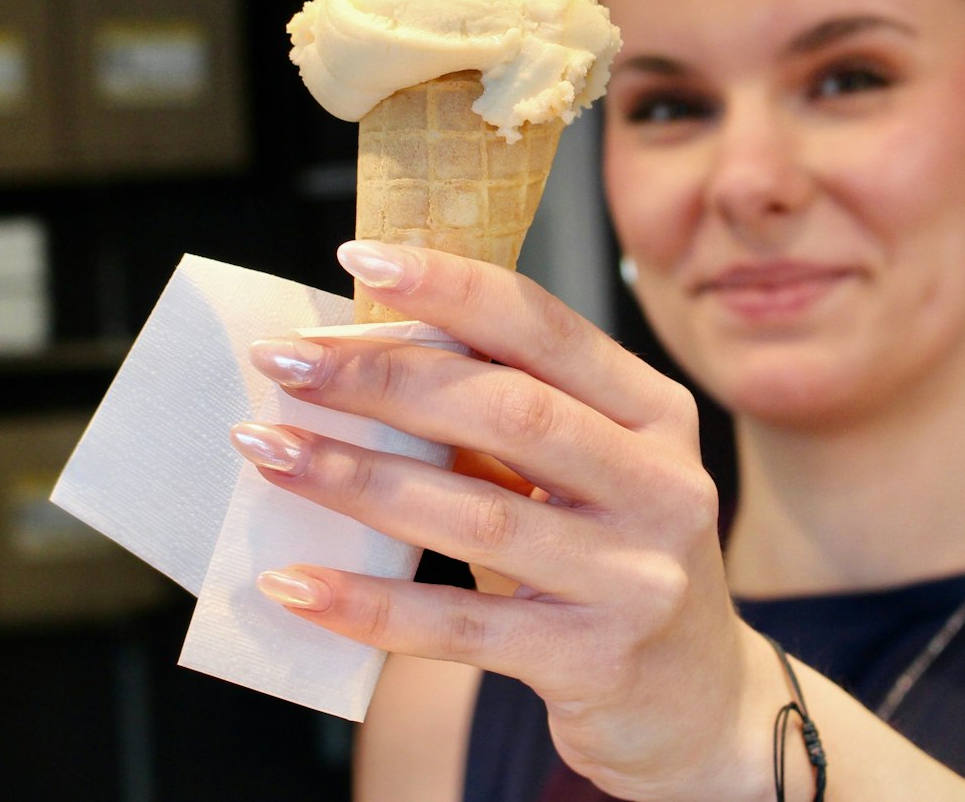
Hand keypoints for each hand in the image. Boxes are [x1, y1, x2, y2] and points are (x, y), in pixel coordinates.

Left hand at [232, 240, 763, 799]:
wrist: (696, 705)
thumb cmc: (612, 565)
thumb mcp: (586, 477)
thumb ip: (506, 417)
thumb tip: (362, 351)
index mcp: (656, 414)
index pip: (546, 328)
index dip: (452, 288)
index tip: (360, 259)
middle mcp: (663, 486)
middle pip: (510, 411)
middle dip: (383, 377)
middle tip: (284, 362)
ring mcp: (635, 578)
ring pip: (476, 515)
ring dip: (356, 479)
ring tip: (268, 451)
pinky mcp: (594, 661)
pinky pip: (460, 624)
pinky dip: (369, 603)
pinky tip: (294, 582)